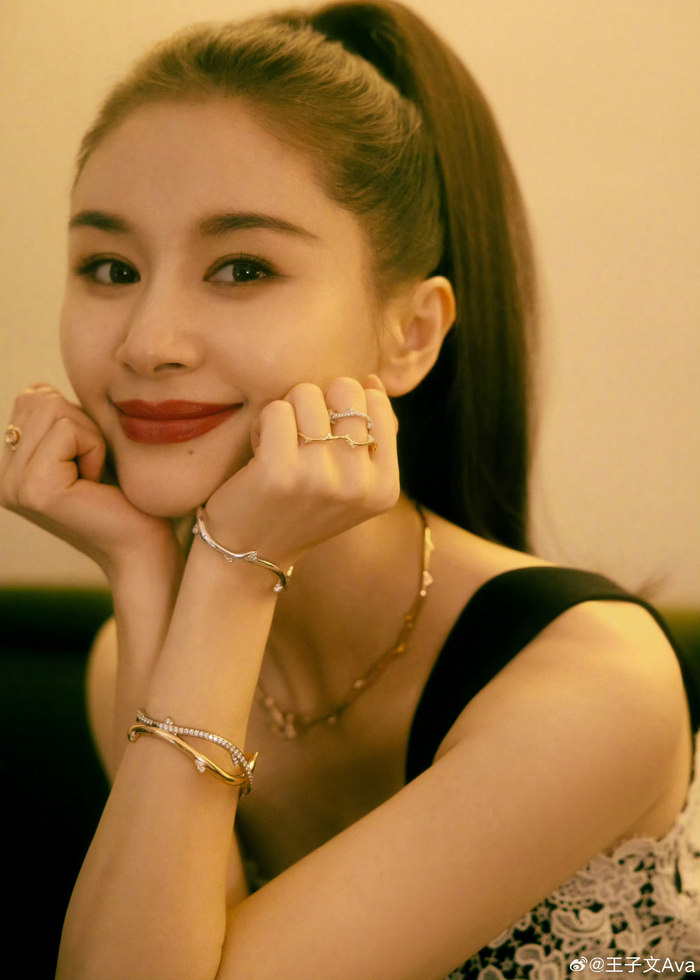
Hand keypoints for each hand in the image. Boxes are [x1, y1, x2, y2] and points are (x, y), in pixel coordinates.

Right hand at [0, 384, 178, 576]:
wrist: (143, 546)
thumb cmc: (125, 495)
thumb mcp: (85, 448)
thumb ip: (57, 419)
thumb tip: (39, 388)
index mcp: (10, 466)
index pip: (31, 398)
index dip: (75, 419)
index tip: (88, 462)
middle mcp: (2, 477)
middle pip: (39, 399)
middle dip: (81, 425)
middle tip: (94, 471)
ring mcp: (12, 485)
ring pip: (53, 409)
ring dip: (89, 437)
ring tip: (94, 477)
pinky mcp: (34, 488)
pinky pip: (68, 429)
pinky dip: (94, 448)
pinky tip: (96, 484)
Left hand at [202, 375, 399, 566]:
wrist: (250, 554)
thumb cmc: (300, 508)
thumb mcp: (352, 484)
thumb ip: (371, 436)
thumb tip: (372, 381)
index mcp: (385, 487)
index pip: (376, 403)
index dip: (342, 407)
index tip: (326, 441)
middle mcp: (359, 485)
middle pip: (344, 390)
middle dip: (316, 402)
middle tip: (300, 438)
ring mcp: (321, 479)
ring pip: (306, 394)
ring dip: (287, 413)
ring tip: (280, 447)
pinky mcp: (280, 472)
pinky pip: (275, 410)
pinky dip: (262, 425)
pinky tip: (260, 453)